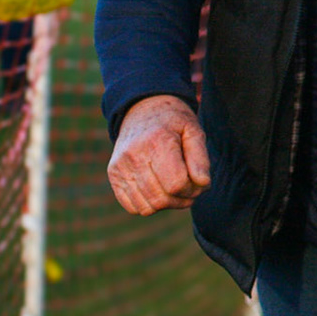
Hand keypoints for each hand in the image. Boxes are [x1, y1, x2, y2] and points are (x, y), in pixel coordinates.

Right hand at [108, 95, 209, 214]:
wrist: (143, 108)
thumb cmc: (174, 122)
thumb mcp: (194, 131)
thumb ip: (201, 158)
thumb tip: (203, 183)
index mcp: (157, 141)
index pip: (176, 184)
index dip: (193, 189)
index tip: (199, 181)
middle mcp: (134, 155)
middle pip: (162, 198)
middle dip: (182, 199)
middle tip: (191, 188)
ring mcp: (120, 166)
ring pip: (147, 207)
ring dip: (167, 204)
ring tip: (176, 189)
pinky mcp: (113, 174)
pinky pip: (132, 207)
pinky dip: (149, 205)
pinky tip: (159, 190)